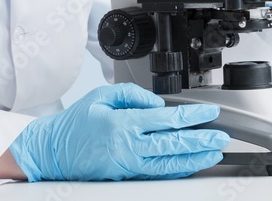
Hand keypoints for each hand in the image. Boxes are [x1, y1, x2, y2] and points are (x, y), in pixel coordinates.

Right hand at [8, 83, 228, 180]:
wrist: (50, 153)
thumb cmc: (74, 124)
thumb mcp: (101, 96)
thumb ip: (133, 95)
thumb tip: (158, 103)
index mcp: (123, 124)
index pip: (167, 119)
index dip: (192, 116)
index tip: (210, 112)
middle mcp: (128, 148)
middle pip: (173, 145)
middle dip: (202, 141)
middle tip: (221, 136)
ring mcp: (127, 167)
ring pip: (168, 165)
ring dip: (194, 159)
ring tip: (214, 153)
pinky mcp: (125, 177)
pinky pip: (156, 174)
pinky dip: (176, 170)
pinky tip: (190, 165)